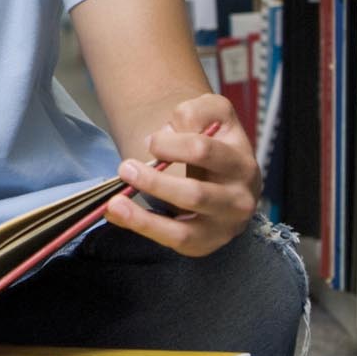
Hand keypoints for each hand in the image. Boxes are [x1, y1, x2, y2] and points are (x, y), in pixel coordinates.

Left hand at [104, 94, 261, 257]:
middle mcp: (240, 200)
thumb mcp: (214, 112)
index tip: (151, 141)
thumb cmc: (215, 141)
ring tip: (115, 203)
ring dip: (143, 218)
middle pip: (194, 195)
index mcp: (241, 163)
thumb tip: (166, 135)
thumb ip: (196, 112)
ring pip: (183, 232)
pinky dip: (142, 229)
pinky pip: (172, 242)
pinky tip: (118, 215)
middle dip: (154, 182)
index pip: (203, 152)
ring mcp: (224, 227)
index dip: (170, 145)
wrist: (225, 173)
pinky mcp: (205, 243)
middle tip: (125, 168)